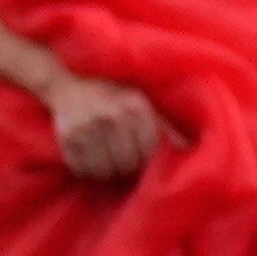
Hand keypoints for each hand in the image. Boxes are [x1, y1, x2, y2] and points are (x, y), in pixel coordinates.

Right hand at [38, 69, 170, 186]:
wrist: (67, 82)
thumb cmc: (113, 93)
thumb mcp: (142, 101)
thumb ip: (166, 125)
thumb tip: (189, 150)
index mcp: (135, 105)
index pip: (150, 150)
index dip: (149, 161)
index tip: (145, 160)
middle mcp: (111, 116)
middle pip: (128, 163)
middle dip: (130, 169)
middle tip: (127, 165)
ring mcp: (87, 126)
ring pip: (106, 170)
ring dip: (110, 173)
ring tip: (111, 164)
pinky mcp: (67, 137)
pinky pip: (82, 169)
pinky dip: (89, 172)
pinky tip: (93, 162)